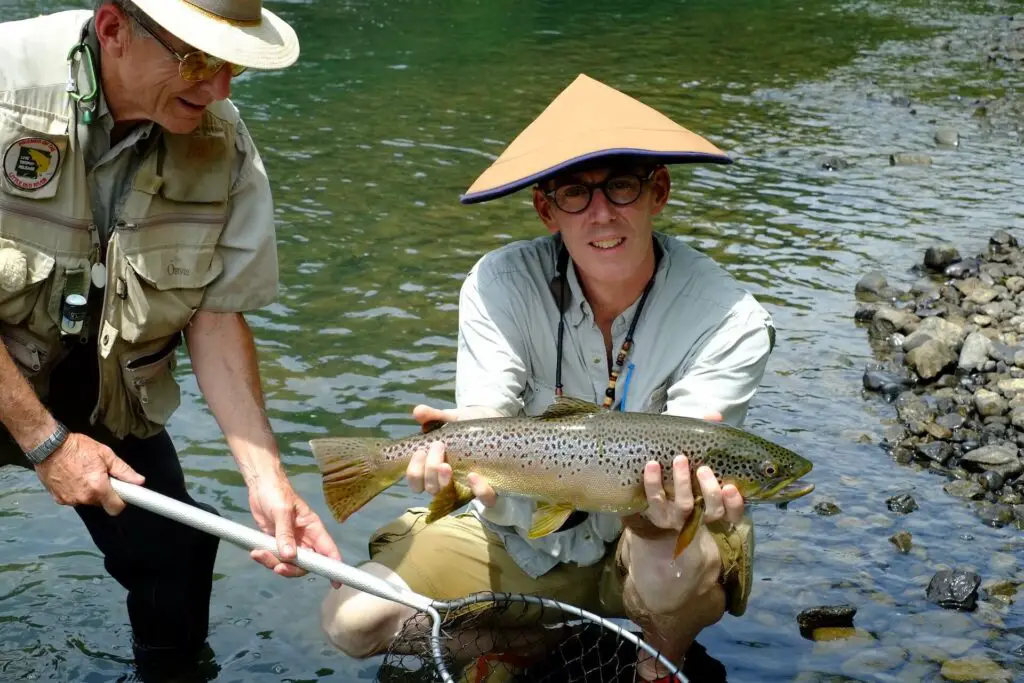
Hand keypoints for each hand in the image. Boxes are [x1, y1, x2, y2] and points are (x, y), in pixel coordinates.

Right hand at [35, 432, 144, 515]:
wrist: (48, 446)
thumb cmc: (77, 447)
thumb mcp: (105, 454)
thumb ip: (123, 470)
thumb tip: (139, 481)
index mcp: (98, 487)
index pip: (116, 508)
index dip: (121, 501)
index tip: (123, 493)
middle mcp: (84, 498)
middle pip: (102, 503)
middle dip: (105, 492)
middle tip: (101, 475)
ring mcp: (70, 500)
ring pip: (88, 501)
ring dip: (90, 491)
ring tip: (85, 474)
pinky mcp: (58, 499)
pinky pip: (74, 499)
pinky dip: (76, 491)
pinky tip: (73, 477)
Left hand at [247, 473, 343, 587]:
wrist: (260, 486)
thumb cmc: (277, 493)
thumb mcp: (282, 512)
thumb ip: (285, 534)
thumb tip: (289, 556)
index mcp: (313, 528)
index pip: (328, 550)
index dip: (334, 566)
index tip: (336, 583)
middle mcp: (304, 538)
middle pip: (306, 563)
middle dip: (292, 569)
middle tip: (278, 567)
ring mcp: (290, 542)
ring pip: (288, 563)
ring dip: (274, 563)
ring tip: (259, 554)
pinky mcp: (275, 543)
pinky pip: (274, 558)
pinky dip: (265, 559)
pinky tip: (256, 552)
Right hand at [407, 404, 499, 506]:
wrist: (493, 421)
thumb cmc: (466, 424)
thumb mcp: (449, 418)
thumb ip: (433, 416)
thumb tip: (417, 412)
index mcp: (434, 468)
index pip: (416, 482)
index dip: (414, 472)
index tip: (420, 451)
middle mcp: (448, 481)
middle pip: (431, 488)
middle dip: (430, 469)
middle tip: (439, 446)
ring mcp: (468, 486)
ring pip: (451, 496)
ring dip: (444, 482)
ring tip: (447, 465)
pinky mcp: (491, 488)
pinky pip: (485, 499)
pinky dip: (477, 490)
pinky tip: (473, 475)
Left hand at [624, 411, 743, 532]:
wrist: (645, 472)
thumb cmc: (680, 460)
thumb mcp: (694, 446)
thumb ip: (705, 432)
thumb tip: (715, 416)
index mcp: (716, 503)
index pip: (734, 512)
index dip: (735, 503)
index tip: (731, 487)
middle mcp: (700, 513)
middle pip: (712, 512)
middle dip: (710, 491)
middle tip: (703, 469)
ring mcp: (677, 515)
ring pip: (684, 506)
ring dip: (682, 483)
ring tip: (679, 459)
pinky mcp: (655, 512)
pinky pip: (654, 501)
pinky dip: (653, 483)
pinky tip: (652, 465)